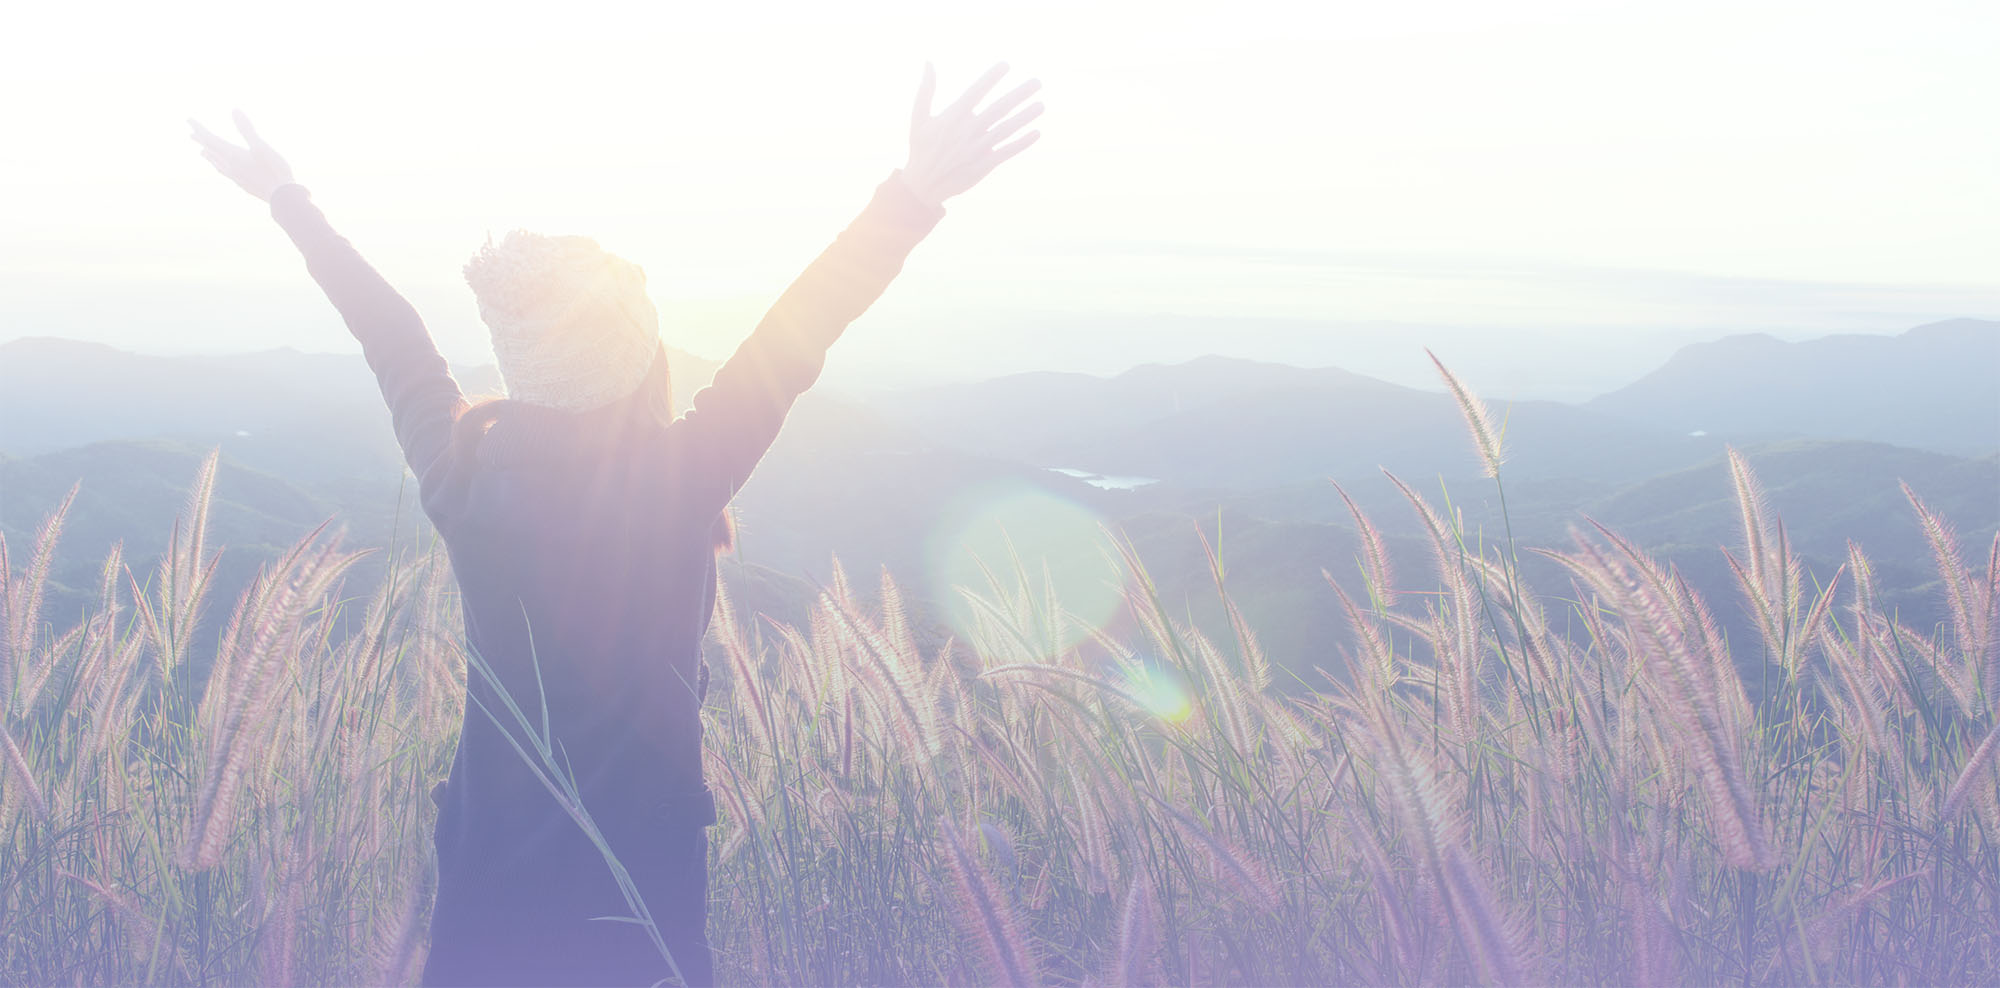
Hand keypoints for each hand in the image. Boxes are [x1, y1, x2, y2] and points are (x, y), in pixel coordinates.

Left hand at [189, 110, 294, 201]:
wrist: (282, 197)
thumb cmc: (273, 170)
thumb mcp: (261, 146)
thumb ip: (247, 129)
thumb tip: (234, 110)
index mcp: (232, 155)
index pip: (210, 139)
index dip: (199, 128)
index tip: (188, 120)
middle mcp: (230, 166)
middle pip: (211, 151)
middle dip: (201, 141)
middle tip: (191, 134)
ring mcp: (236, 177)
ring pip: (217, 164)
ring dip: (209, 155)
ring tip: (202, 152)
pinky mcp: (243, 184)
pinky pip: (225, 172)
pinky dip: (219, 166)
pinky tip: (224, 170)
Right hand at [901, 62, 1041, 208]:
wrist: (923, 185)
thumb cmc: (921, 147)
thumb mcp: (918, 117)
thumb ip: (926, 89)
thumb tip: (928, 61)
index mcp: (952, 117)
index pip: (975, 92)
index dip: (990, 78)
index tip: (1006, 65)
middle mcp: (967, 131)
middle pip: (998, 109)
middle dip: (1019, 95)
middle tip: (1037, 82)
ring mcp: (977, 149)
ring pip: (1006, 129)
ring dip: (1025, 117)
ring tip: (1041, 104)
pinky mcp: (984, 165)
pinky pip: (1007, 152)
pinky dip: (1022, 143)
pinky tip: (1037, 132)